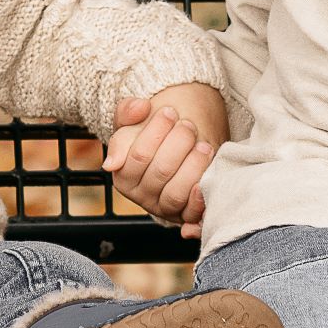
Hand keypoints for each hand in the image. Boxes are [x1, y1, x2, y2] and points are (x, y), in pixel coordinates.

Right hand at [106, 87, 225, 236]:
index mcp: (122, 175)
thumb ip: (128, 112)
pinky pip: (191, 213)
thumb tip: (130, 123)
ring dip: (193, 166)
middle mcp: (140, 196)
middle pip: (160, 172)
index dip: (156, 132)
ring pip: (176, 193)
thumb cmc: (154, 130)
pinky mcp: (185, 215)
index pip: (139, 156)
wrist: (182, 140)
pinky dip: (198, 200)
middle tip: (188, 125)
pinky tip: (205, 181)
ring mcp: (163, 208)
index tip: (170, 112)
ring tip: (203, 145)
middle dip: (179, 144)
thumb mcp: (134, 119)